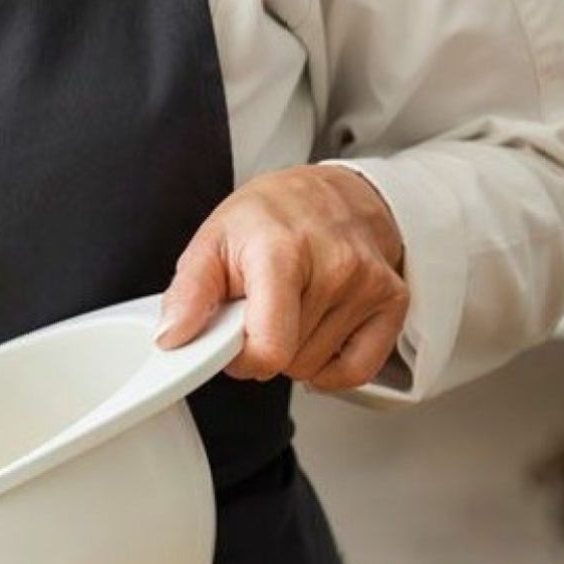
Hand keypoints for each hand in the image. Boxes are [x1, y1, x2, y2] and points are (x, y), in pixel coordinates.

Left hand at [155, 165, 406, 390]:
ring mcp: (369, 284)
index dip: (241, 358)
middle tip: (264, 308)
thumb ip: (188, 293)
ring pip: (317, 367)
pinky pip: (358, 371)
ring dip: (297, 350)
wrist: (331, 191)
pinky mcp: (392, 300)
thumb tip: (171, 338)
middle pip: (289, 361)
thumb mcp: (213, 240)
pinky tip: (317, 336)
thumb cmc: (270, 216)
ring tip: (292, 308)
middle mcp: (335, 266)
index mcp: (282, 252)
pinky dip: (332, 367)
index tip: (234, 338)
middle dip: (266, 346)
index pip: (269, 347)